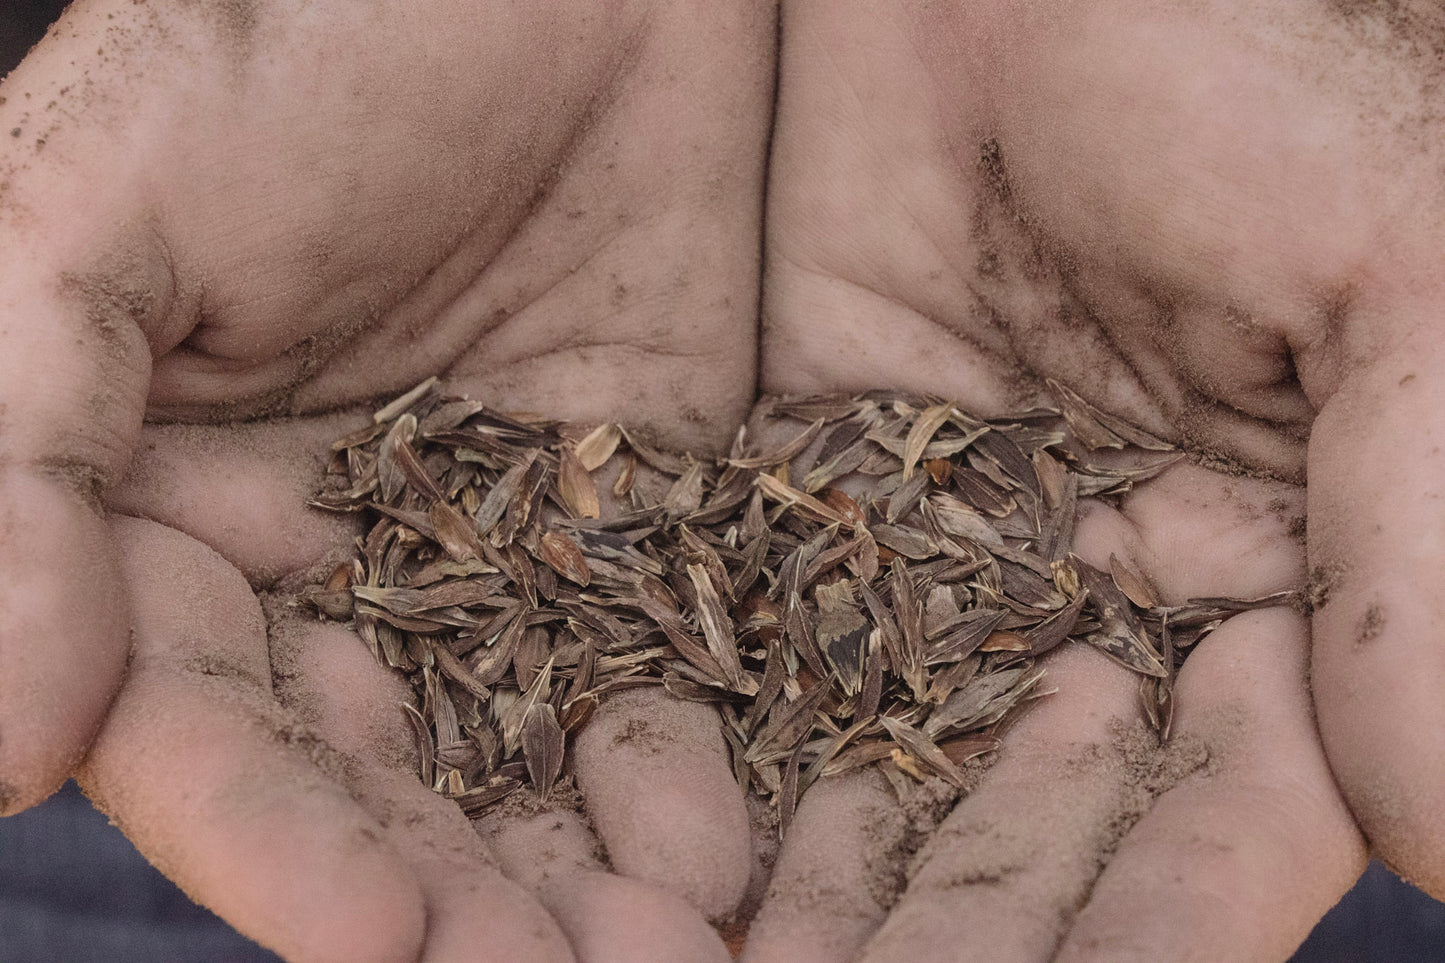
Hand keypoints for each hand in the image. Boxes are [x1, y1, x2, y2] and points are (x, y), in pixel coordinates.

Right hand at [0, 1, 771, 958]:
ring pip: (535, 751)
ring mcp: (507, 547)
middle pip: (387, 781)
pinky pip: (675, 656)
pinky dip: (708, 755)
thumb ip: (13, 450)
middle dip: (463, 898)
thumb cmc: (299, 30)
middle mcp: (342, 565)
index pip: (214, 727)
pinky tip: (750, 844)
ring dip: (593, 868)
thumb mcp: (106, 206)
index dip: (280, 845)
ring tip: (673, 952)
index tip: (376, 941)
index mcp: (174, 515)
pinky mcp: (654, 509)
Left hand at [748, 0, 1444, 956]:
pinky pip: (744, 641)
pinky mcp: (800, 496)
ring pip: (874, 763)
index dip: (1169, 914)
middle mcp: (1103, 605)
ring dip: (797, 876)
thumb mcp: (1402, 279)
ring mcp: (939, 561)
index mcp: (1279, 586)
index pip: (1234, 810)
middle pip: (1035, 825)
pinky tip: (625, 834)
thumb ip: (1430, 549)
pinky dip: (688, 737)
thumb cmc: (1250, 72)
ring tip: (690, 960)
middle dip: (947, 933)